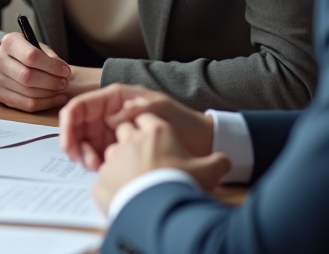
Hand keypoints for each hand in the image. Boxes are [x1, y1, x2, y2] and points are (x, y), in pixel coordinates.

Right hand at [0, 33, 71, 111]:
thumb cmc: (26, 53)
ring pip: (28, 93)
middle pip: (28, 76)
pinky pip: (25, 105)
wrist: (7, 61)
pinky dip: (44, 104)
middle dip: (51, 82)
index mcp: (9, 42)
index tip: (66, 71)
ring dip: (49, 94)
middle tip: (64, 83)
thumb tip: (62, 71)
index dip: (52, 66)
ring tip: (60, 91)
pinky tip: (55, 99)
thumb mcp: (38, 47)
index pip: (31, 56)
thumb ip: (49, 57)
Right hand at [59, 83, 213, 169]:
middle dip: (76, 145)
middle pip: (77, 127)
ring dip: (84, 156)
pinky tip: (104, 170)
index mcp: (114, 98)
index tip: (69, 145)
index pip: (79, 107)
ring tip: (97, 168)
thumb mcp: (160, 109)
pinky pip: (97, 155)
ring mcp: (112, 131)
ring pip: (85, 142)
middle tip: (86, 163)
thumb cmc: (182, 121)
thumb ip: (135, 109)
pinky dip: (95, 164)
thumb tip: (109, 117)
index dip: (68, 125)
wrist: (202, 142)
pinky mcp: (118, 148)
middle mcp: (109, 113)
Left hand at [92, 113, 230, 210]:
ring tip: (136, 178)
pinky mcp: (102, 179)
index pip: (147, 118)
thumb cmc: (183, 184)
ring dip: (122, 161)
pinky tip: (126, 194)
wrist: (160, 209)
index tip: (158, 141)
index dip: (151, 129)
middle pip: (125, 130)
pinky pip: (105, 177)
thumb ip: (218, 162)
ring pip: (113, 153)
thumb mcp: (209, 171)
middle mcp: (131, 140)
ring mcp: (114, 159)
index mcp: (156, 132)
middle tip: (146, 159)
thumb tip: (226, 161)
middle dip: (132, 140)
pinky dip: (113, 183)